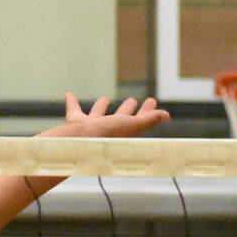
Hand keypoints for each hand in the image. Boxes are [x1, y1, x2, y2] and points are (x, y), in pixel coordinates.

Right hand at [37, 93, 170, 138]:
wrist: (78, 142)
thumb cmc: (105, 136)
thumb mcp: (131, 125)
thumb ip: (148, 120)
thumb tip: (166, 115)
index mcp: (121, 131)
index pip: (138, 120)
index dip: (146, 111)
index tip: (151, 100)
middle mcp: (107, 130)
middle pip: (120, 118)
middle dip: (126, 109)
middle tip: (132, 101)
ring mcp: (91, 127)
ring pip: (97, 114)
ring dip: (101, 106)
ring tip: (104, 98)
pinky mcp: (75, 123)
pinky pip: (74, 110)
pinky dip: (72, 102)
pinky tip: (70, 94)